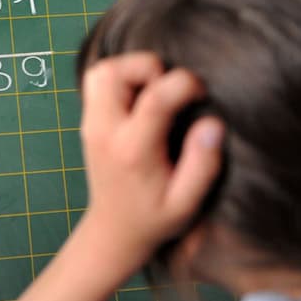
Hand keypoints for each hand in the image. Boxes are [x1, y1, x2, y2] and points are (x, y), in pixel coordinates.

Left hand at [0, 53, 223, 300]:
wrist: (113, 231)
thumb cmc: (155, 218)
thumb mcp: (187, 203)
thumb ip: (202, 164)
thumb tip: (213, 124)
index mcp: (133, 150)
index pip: (155, 97)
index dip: (186, 83)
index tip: (202, 94)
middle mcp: (106, 130)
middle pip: (116, 72)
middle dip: (151, 68)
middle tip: (171, 91)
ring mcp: (91, 123)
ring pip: (102, 70)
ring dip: (132, 68)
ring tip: (155, 89)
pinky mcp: (88, 119)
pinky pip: (97, 79)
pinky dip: (120, 75)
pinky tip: (140, 95)